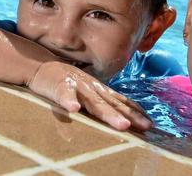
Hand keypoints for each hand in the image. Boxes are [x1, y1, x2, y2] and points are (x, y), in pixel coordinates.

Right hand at [27, 61, 152, 130]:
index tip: (150, 123)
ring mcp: (77, 87)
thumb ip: (101, 101)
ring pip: (94, 102)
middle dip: (129, 115)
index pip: (121, 101)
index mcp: (99, 90)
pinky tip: (73, 109)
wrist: (41, 66)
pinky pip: (64, 94)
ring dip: (108, 113)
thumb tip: (121, 115)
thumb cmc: (67, 81)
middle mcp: (92, 88)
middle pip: (113, 104)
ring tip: (121, 125)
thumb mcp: (87, 91)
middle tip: (144, 126)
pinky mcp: (59, 86)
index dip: (135, 111)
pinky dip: (69, 100)